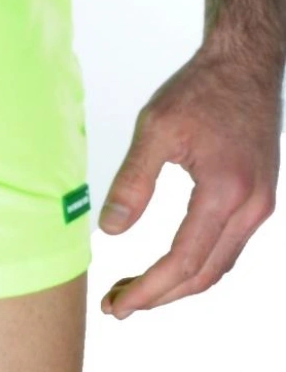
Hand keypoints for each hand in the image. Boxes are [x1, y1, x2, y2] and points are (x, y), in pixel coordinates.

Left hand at [99, 44, 281, 317]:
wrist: (245, 66)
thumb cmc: (201, 90)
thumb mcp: (156, 129)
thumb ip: (133, 181)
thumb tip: (112, 230)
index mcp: (225, 192)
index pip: (183, 261)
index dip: (148, 290)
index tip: (117, 305)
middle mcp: (251, 207)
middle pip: (204, 274)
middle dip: (159, 296)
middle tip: (118, 305)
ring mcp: (260, 206)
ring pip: (220, 266)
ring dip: (179, 285)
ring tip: (136, 291)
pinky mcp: (260, 199)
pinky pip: (229, 247)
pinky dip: (199, 265)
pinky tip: (170, 266)